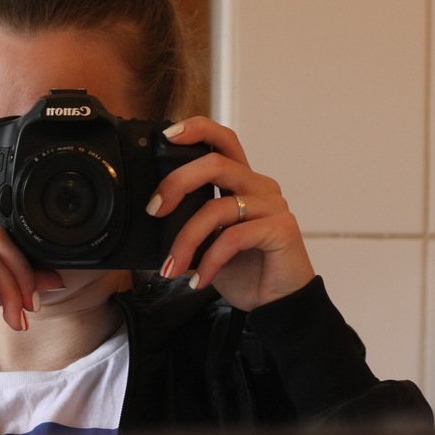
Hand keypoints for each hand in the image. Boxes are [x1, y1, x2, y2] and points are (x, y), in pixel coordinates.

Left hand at [147, 116, 314, 311]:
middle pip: (216, 163)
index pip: (223, 140)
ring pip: (218, 207)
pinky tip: (200, 279)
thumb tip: (152, 214)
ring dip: (186, 239)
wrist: (276, 305)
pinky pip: (233, 237)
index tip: (167, 136)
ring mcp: (273, 206)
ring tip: (172, 267)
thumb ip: (189, 220)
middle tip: (154, 210)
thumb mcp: (208, 241)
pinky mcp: (282, 229)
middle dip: (177, 182)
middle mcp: (260, 187)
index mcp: (242, 182)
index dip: (197, 129)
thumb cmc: (243, 271)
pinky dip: (209, 260)